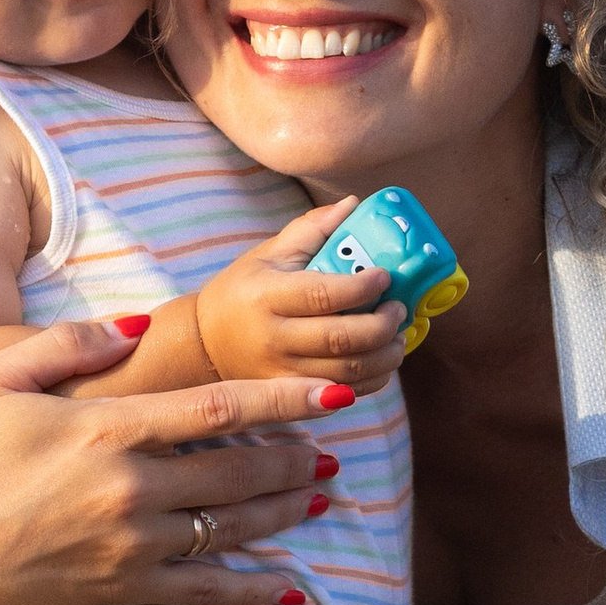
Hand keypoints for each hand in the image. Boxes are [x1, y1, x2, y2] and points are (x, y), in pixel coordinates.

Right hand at [0, 318, 345, 604]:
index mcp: (108, 429)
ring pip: (233, 525)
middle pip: (240, 470)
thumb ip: (67, 346)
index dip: (285, 401)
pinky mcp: (131, 587)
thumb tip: (136, 325)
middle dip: (295, 460)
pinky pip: (207, 589)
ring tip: (321, 497)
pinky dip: (254, 591)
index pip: (219, 408)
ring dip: (285, 512)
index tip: (333, 395)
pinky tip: (294, 591)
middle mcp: (133, 486)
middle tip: (332, 451)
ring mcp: (136, 542)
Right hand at [196, 196, 410, 395]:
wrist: (206, 343)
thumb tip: (354, 205)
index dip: (362, 287)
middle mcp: (273, 338)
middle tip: (398, 310)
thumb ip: (312, 230)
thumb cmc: (243, 292)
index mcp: (266, 296)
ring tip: (398, 336)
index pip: (323, 294)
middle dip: (383, 326)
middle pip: (342, 339)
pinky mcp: (291, 399)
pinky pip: (344, 394)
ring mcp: (282, 374)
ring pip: (349, 373)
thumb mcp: (268, 254)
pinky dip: (373, 380)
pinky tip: (381, 360)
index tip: (386, 277)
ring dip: (386, 356)